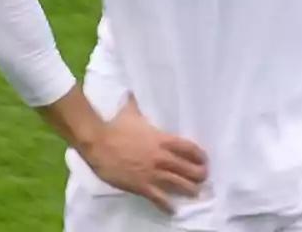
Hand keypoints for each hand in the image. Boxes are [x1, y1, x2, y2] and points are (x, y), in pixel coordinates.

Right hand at [79, 96, 208, 214]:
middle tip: (203, 178)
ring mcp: (152, 173)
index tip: (204, 160)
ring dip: (189, 190)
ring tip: (195, 193)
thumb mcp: (129, 112)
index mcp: (161, 139)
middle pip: (189, 168)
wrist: (97, 142)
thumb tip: (131, 91)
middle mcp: (161, 157)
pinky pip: (159, 198)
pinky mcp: (142, 186)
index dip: (200, 155)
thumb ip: (134, 103)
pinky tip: (172, 209)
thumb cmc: (114, 126)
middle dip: (199, 174)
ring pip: (179, 184)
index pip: (189, 148)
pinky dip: (167, 205)